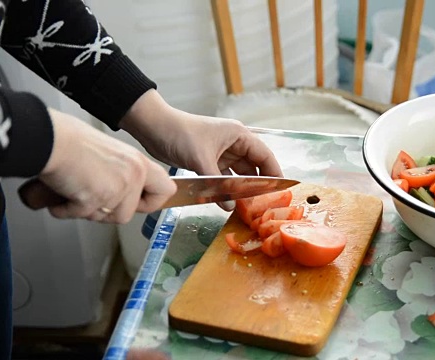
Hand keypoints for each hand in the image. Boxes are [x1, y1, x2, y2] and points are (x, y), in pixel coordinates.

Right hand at [31, 109, 176, 222]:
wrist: (49, 139)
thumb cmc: (70, 141)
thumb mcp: (111, 154)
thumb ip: (122, 172)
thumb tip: (122, 192)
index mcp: (138, 162)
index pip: (166, 190)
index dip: (149, 202)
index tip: (138, 204)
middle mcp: (133, 174)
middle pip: (129, 213)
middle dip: (108, 212)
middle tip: (92, 198)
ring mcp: (117, 188)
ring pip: (107, 217)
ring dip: (86, 210)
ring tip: (75, 190)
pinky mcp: (97, 198)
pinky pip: (81, 215)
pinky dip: (66, 209)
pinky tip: (62, 193)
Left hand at [119, 90, 282, 207]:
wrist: (153, 127)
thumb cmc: (179, 134)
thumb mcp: (201, 159)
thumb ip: (218, 183)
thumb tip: (230, 205)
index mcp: (239, 135)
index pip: (265, 156)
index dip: (274, 173)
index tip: (281, 191)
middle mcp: (234, 143)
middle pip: (254, 166)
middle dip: (258, 184)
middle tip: (264, 204)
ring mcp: (222, 152)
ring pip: (239, 173)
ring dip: (241, 188)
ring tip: (248, 206)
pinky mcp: (209, 160)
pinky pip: (224, 176)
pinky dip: (227, 187)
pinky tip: (229, 200)